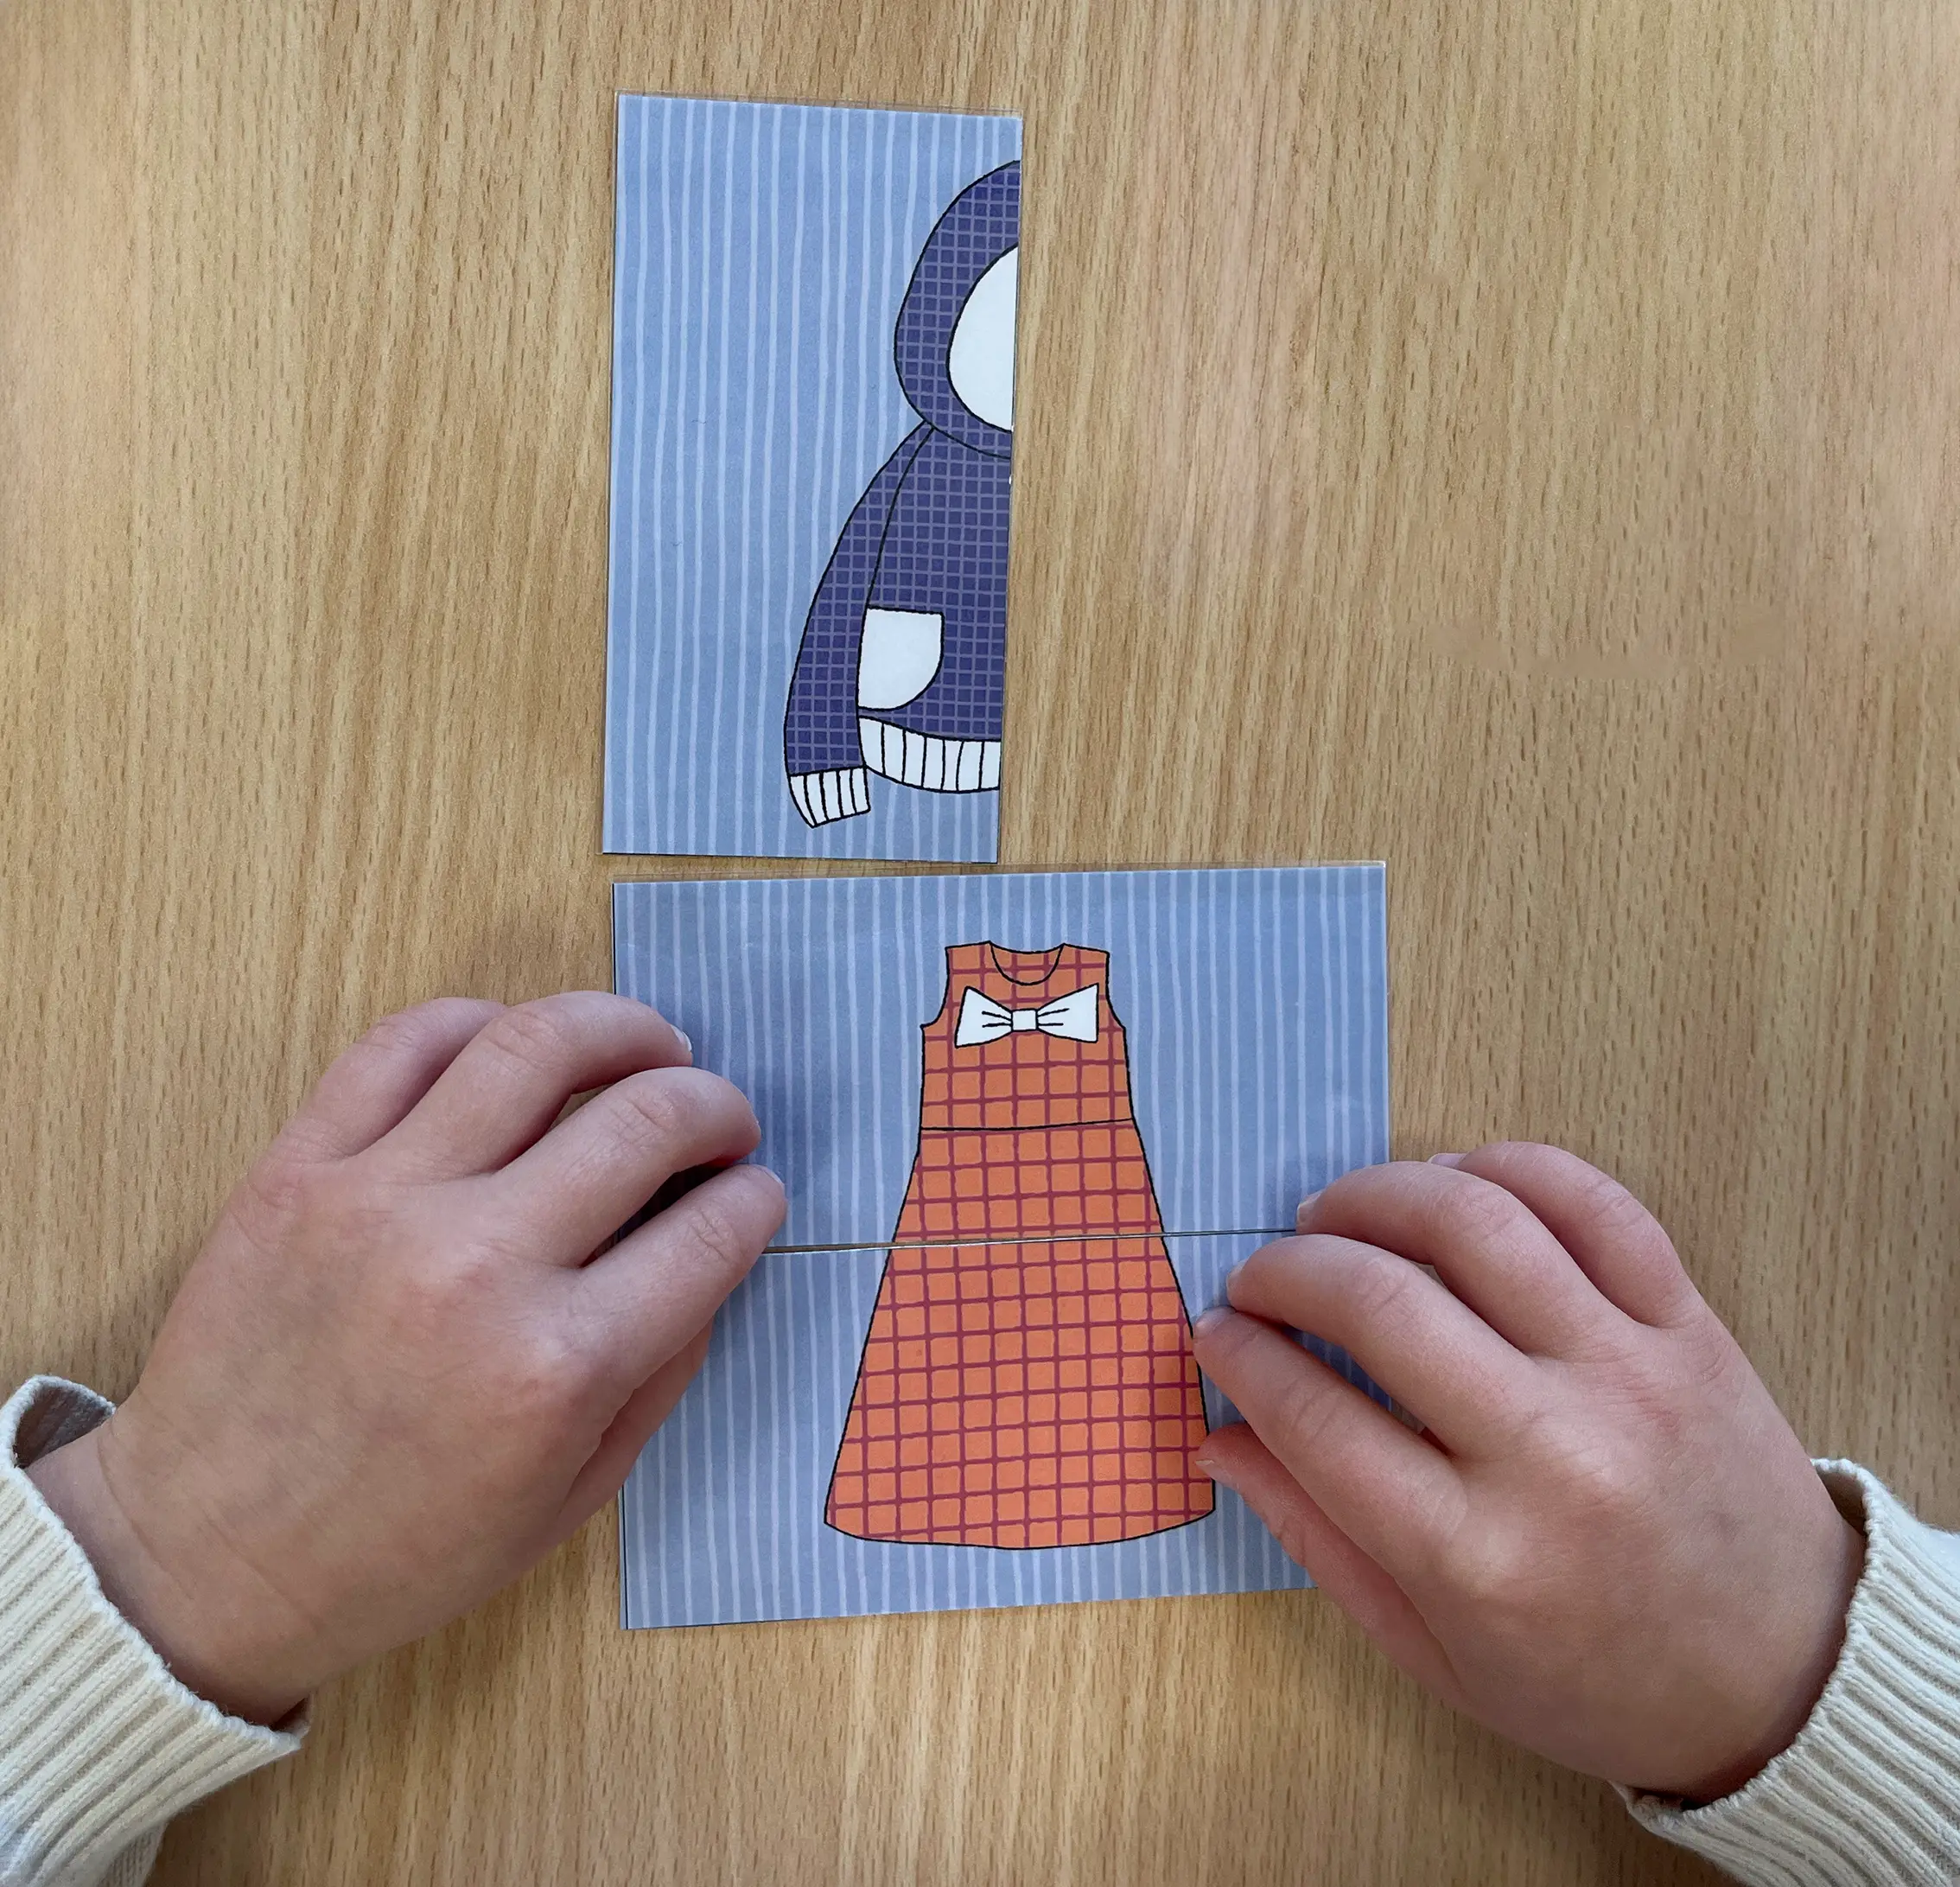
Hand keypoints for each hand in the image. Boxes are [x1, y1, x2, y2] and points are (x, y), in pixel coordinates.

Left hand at [28, 994, 783, 1725]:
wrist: (203, 1560)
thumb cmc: (399, 1550)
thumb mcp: (572, 1497)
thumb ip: (662, 1370)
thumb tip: (713, 1249)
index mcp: (560, 1368)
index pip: (712, 1231)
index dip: (755, 1198)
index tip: (754, 1190)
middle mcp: (481, 1265)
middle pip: (647, 1117)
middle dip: (716, 1106)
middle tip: (723, 1121)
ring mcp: (382, 1201)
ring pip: (536, 1045)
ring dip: (623, 1029)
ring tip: (649, 1046)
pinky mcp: (300, 1167)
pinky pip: (403, 1044)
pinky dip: (479, 1022)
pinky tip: (515, 1047)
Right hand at [1192, 1143, 1863, 1801]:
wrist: (1792, 1678)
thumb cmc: (1595, 1681)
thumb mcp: (1436, 1653)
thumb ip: (1316, 1539)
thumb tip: (1215, 1435)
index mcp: (1476, 1557)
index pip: (1312, 1416)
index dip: (1241, 1358)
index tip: (1215, 1334)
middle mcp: (1552, 1452)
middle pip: (1380, 1303)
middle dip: (1287, 1270)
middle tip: (1260, 1275)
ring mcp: (1630, 1375)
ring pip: (1477, 1226)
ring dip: (1378, 1196)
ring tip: (1335, 1214)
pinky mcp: (1691, 1326)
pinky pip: (1594, 1203)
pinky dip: (1507, 1167)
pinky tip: (1453, 1184)